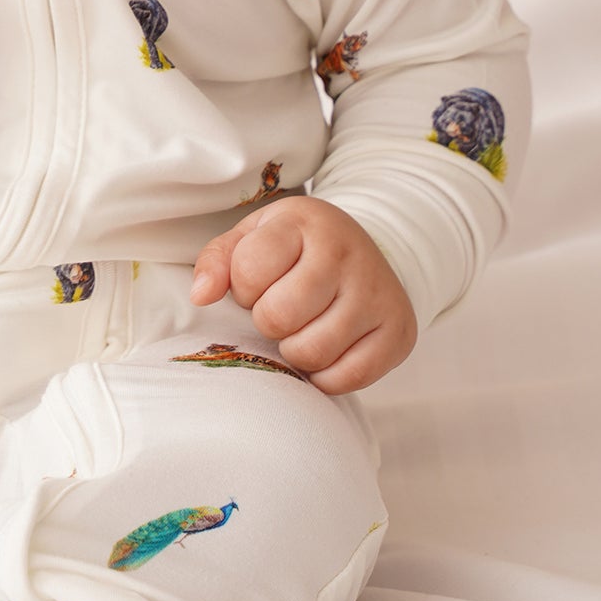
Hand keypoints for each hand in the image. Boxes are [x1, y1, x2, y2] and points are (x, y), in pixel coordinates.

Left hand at [185, 198, 415, 394]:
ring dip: (294, 350)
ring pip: (312, 351)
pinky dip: (325, 376)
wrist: (368, 250)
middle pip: (278, 316)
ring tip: (301, 328)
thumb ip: (217, 261)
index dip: (242, 288)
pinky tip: (325, 349)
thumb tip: (201, 295)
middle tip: (280, 309)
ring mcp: (379, 294)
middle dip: (268, 321)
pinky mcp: (399, 332)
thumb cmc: (296, 249)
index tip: (259, 282)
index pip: (248, 272)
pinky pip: (348, 378)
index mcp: (306, 222)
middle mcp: (348, 254)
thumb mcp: (252, 238)